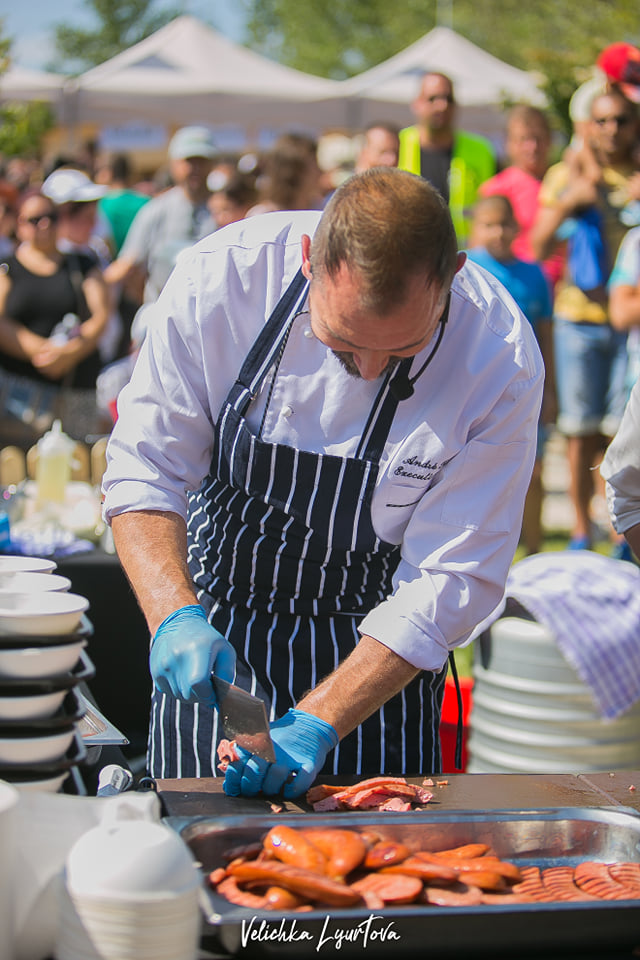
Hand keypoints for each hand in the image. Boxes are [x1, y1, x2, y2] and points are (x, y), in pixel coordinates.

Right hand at [149, 604, 235, 706]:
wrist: (178, 624)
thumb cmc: (206, 639)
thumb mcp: (225, 650)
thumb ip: (227, 674)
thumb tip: (220, 696)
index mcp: (196, 651)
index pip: (199, 685)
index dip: (208, 695)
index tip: (213, 692)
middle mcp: (177, 658)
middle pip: (189, 694)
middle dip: (200, 695)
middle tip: (205, 683)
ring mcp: (163, 665)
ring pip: (178, 695)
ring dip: (189, 692)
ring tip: (193, 675)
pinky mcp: (155, 671)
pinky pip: (168, 692)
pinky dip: (178, 689)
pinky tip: (182, 675)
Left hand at [223, 708, 338, 798]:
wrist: (309, 726)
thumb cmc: (280, 740)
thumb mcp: (260, 742)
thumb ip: (244, 760)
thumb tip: (228, 786)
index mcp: (259, 742)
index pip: (240, 762)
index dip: (234, 780)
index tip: (234, 789)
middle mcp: (275, 748)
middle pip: (255, 770)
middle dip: (250, 787)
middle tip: (252, 791)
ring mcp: (292, 756)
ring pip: (275, 777)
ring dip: (270, 789)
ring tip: (271, 790)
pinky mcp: (310, 763)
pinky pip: (300, 781)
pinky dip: (292, 790)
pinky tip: (288, 791)